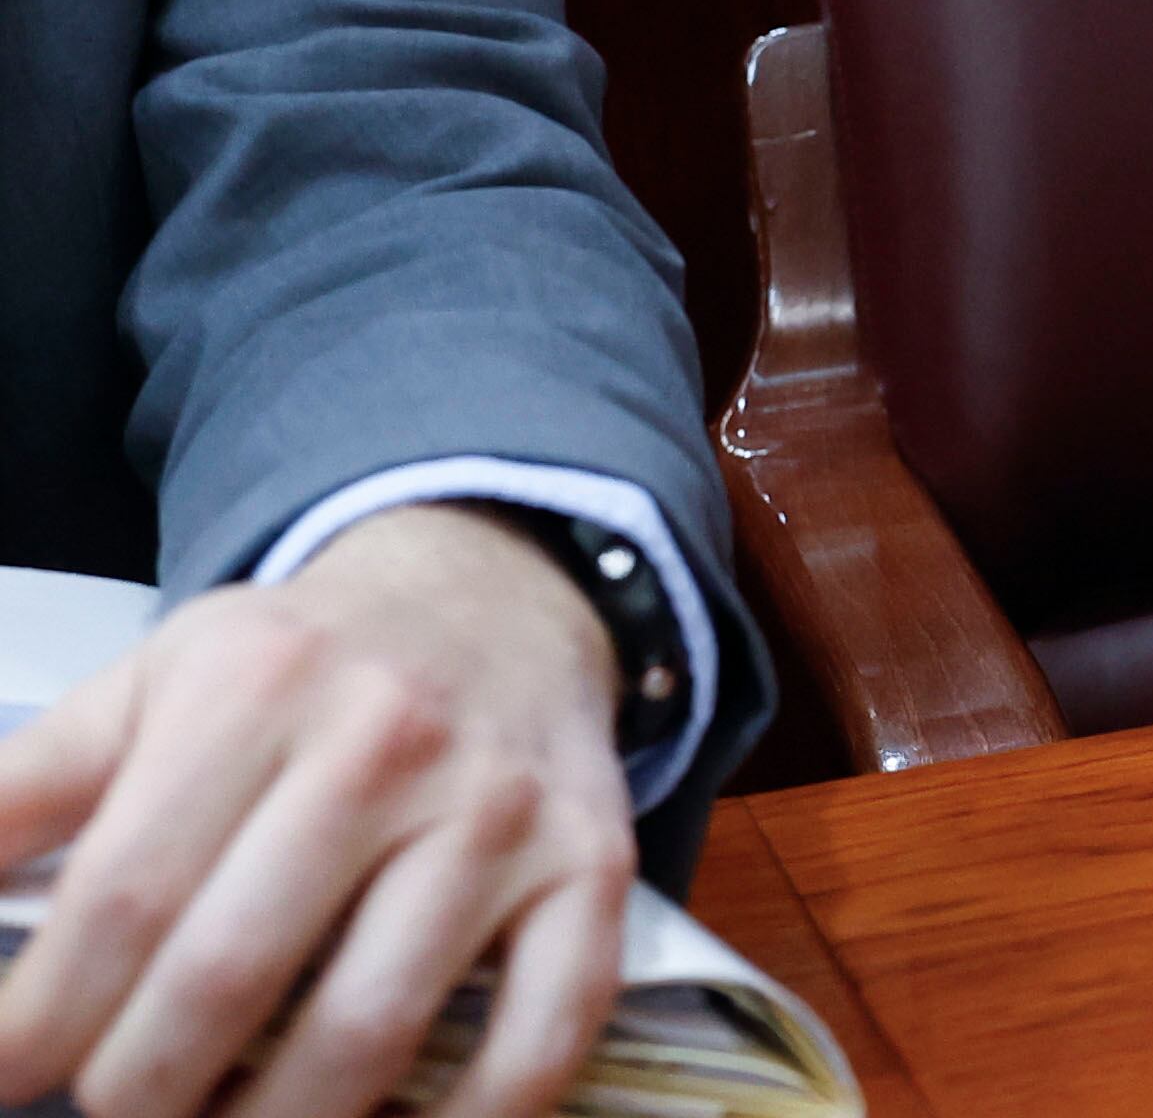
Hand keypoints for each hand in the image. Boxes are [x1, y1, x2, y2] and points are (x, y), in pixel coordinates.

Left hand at [0, 505, 635, 1117]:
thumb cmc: (303, 665)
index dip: (40, 1019)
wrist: (494, 589)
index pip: (122, 897)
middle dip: (140, 1085)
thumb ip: (23, 792)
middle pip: (229, 973)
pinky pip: (539, 1030)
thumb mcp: (149, 684)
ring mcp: (500, 811)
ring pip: (370, 1027)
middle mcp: (389, 740)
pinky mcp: (591, 867)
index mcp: (259, 688)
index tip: (8, 1070)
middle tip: (115, 1107)